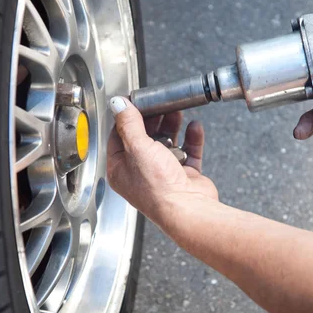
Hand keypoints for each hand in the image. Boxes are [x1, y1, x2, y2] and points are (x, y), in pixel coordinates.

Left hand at [107, 97, 217, 221]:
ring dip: (172, 126)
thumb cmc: (158, 188)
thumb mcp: (137, 148)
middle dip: (153, 120)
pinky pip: (188, 152)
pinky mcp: (185, 176)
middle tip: (159, 104)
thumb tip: (118, 105)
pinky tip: (194, 127)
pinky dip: (191, 139)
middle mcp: (141, 174)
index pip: (118, 137)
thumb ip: (129, 124)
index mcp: (121, 170)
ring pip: (167, 143)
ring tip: (176, 111)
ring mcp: (164, 175)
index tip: (135, 102)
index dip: (126, 118)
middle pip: (145, 139)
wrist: (188, 209)